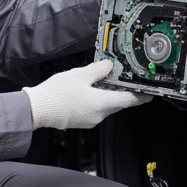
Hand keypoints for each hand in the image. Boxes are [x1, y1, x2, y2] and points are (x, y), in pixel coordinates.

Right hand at [24, 58, 150, 129]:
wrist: (37, 109)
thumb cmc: (56, 94)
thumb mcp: (79, 75)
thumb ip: (98, 69)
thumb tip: (109, 66)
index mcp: (102, 104)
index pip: (130, 100)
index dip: (142, 95)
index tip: (149, 92)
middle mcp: (99, 115)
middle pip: (118, 102)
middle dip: (121, 91)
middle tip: (121, 79)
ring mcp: (90, 120)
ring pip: (106, 105)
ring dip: (107, 94)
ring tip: (99, 81)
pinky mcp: (82, 121)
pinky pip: (95, 109)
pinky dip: (96, 100)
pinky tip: (87, 91)